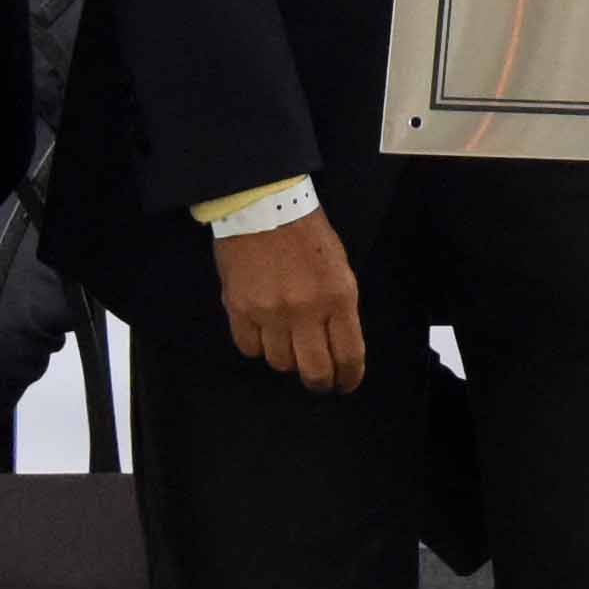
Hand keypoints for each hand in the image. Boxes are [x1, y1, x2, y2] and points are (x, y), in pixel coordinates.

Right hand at [218, 208, 370, 391]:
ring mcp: (270, 311)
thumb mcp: (339, 269)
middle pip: (314, 371)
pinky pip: (249, 348)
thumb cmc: (306, 234)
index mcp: (338, 297)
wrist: (264, 205)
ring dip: (286, 358)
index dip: (348, 378)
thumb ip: (339, 309)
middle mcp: (305, 310)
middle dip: (320, 383)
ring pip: (279, 362)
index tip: (345, 384)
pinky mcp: (239, 309)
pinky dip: (257, 346)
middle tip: (319, 381)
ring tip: (287, 342)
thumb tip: (337, 346)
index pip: (349, 355)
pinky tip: (263, 332)